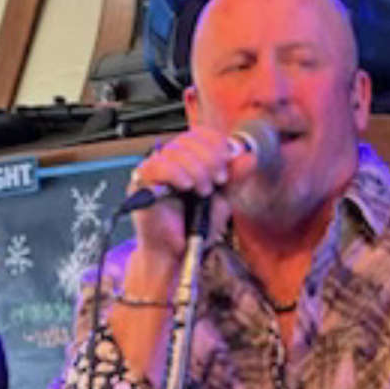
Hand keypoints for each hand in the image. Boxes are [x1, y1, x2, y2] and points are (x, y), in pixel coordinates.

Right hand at [126, 127, 252, 266]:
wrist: (177, 253)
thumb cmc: (194, 228)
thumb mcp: (222, 201)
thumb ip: (235, 179)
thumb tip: (249, 157)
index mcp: (188, 160)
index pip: (200, 134)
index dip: (216, 143)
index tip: (227, 164)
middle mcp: (170, 161)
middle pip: (189, 139)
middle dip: (210, 158)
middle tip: (218, 180)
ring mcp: (154, 171)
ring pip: (175, 151)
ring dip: (196, 170)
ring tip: (202, 191)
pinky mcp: (140, 184)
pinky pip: (156, 166)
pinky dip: (175, 173)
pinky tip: (186, 186)